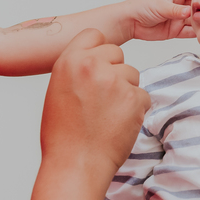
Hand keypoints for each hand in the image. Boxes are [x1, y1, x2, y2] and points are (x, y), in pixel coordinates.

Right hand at [40, 29, 149, 180]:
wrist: (76, 165)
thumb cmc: (63, 135)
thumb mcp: (58, 91)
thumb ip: (76, 69)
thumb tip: (94, 59)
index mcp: (69, 61)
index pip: (94, 35)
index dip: (98, 50)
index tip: (98, 65)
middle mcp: (92, 65)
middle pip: (117, 52)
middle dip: (115, 70)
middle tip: (103, 97)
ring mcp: (115, 80)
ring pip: (132, 74)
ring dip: (126, 90)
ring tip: (108, 114)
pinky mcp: (134, 97)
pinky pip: (142, 95)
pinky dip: (135, 109)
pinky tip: (118, 123)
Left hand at [125, 0, 194, 41]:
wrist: (129, 22)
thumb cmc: (141, 6)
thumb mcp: (160, 5)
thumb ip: (175, 10)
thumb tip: (189, 12)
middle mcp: (179, 6)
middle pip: (197, 6)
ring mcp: (178, 18)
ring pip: (195, 20)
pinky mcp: (175, 30)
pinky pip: (188, 32)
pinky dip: (195, 33)